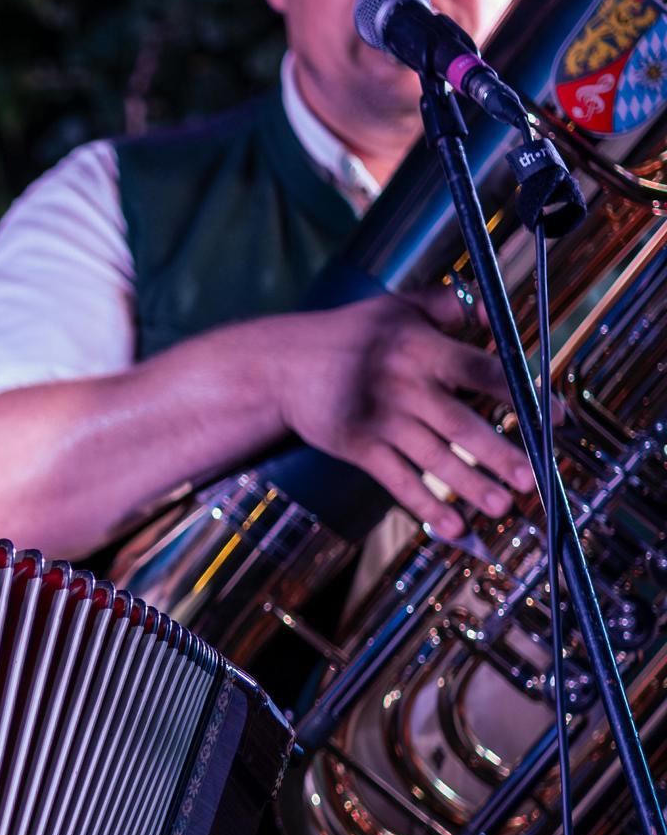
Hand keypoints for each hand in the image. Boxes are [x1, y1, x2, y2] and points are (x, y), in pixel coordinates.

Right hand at [267, 285, 533, 540]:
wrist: (281, 364)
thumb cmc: (349, 333)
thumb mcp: (397, 307)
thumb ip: (447, 307)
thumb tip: (495, 313)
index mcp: (420, 346)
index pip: (480, 371)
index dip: (520, 394)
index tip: (554, 418)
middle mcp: (402, 384)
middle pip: (460, 424)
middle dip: (499, 453)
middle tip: (532, 479)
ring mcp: (379, 419)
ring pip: (433, 458)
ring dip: (470, 486)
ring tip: (503, 507)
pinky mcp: (357, 447)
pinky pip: (397, 481)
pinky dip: (426, 505)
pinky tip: (454, 528)